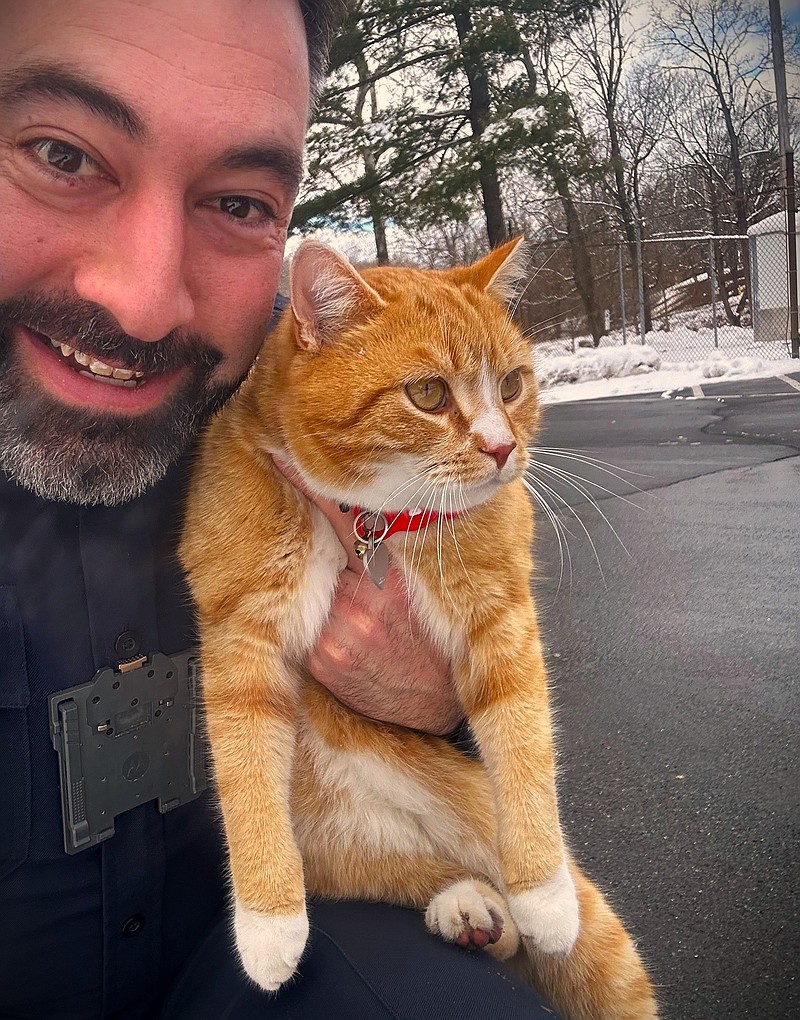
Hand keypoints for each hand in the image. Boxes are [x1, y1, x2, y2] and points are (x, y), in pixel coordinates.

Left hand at [273, 458, 462, 734]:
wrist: (439, 703)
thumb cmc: (437, 636)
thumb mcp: (433, 584)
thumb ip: (400, 546)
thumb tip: (379, 506)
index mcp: (395, 570)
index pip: (343, 515)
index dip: (310, 485)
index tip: (283, 455)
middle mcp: (364, 596)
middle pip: (328, 557)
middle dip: (336, 561)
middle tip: (356, 571)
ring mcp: (340, 629)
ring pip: (319, 594)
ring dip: (335, 602)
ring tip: (370, 627)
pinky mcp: (324, 660)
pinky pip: (311, 632)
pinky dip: (326, 633)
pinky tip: (357, 647)